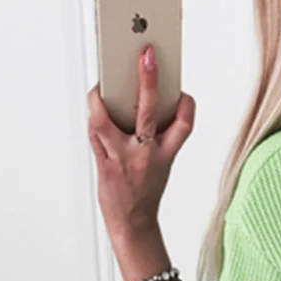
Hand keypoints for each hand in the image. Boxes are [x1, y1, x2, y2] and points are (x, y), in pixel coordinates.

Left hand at [87, 45, 195, 245]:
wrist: (132, 225)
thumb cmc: (146, 191)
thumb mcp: (162, 164)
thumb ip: (156, 134)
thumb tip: (137, 97)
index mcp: (166, 155)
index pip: (184, 125)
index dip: (186, 105)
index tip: (183, 93)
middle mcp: (145, 155)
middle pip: (147, 111)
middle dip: (148, 80)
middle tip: (146, 55)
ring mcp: (121, 159)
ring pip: (105, 120)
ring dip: (99, 98)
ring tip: (103, 82)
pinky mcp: (103, 164)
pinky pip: (94, 133)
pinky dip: (94, 117)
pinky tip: (97, 107)